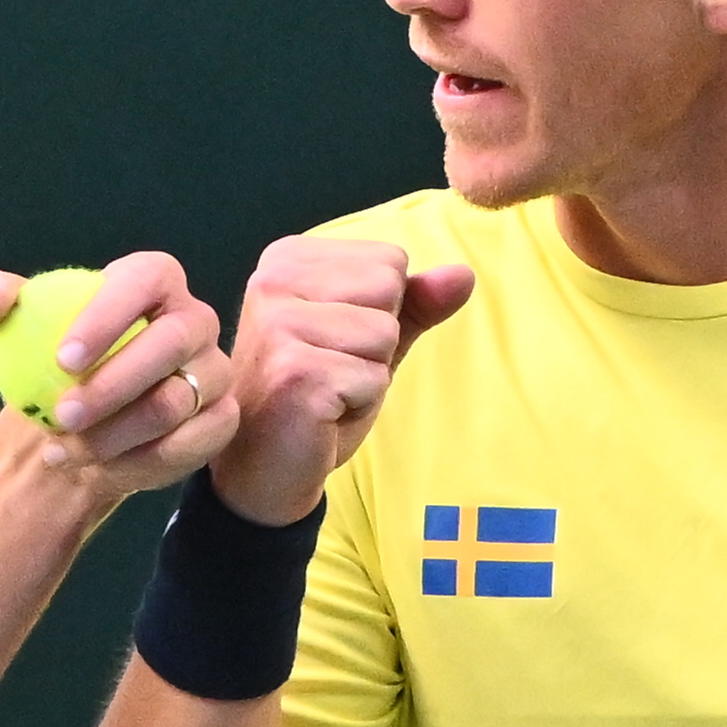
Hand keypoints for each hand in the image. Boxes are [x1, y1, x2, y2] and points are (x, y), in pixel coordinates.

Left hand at [0, 251, 237, 503]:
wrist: (77, 420)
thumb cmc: (50, 360)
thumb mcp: (11, 324)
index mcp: (153, 279)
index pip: (144, 282)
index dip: (108, 316)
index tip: (62, 359)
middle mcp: (194, 320)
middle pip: (170, 344)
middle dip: (113, 385)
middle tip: (62, 415)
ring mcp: (214, 371)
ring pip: (176, 403)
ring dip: (116, 433)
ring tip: (67, 448)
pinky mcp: (220, 419)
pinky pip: (190, 444)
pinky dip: (139, 463)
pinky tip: (97, 469)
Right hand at [206, 236, 472, 524]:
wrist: (264, 467)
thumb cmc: (313, 397)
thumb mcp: (369, 340)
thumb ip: (414, 303)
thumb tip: (463, 274)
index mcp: (289, 259)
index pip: (389, 260)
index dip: (378, 312)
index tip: (333, 342)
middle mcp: (274, 280)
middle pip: (389, 288)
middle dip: (377, 340)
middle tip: (331, 370)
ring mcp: (279, 324)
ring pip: (384, 332)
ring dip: (369, 374)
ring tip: (326, 392)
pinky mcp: (294, 370)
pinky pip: (374, 376)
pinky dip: (360, 403)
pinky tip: (322, 412)